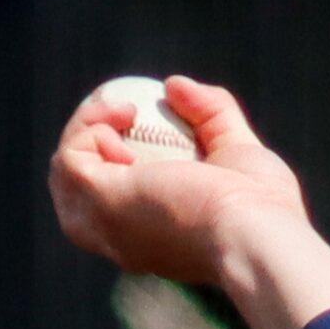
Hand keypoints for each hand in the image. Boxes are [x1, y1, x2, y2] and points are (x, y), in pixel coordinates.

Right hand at [48, 75, 329, 328]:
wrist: (261, 235)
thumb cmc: (264, 210)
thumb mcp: (239, 152)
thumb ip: (212, 114)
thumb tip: (174, 84)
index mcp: (154, 243)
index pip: (114, 206)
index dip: (115, 157)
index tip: (142, 122)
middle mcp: (122, 244)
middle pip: (77, 192)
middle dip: (88, 143)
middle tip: (124, 111)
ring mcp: (106, 227)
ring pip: (66, 174)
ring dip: (85, 131)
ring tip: (127, 112)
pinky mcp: (100, 204)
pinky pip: (71, 159)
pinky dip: (89, 129)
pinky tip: (126, 118)